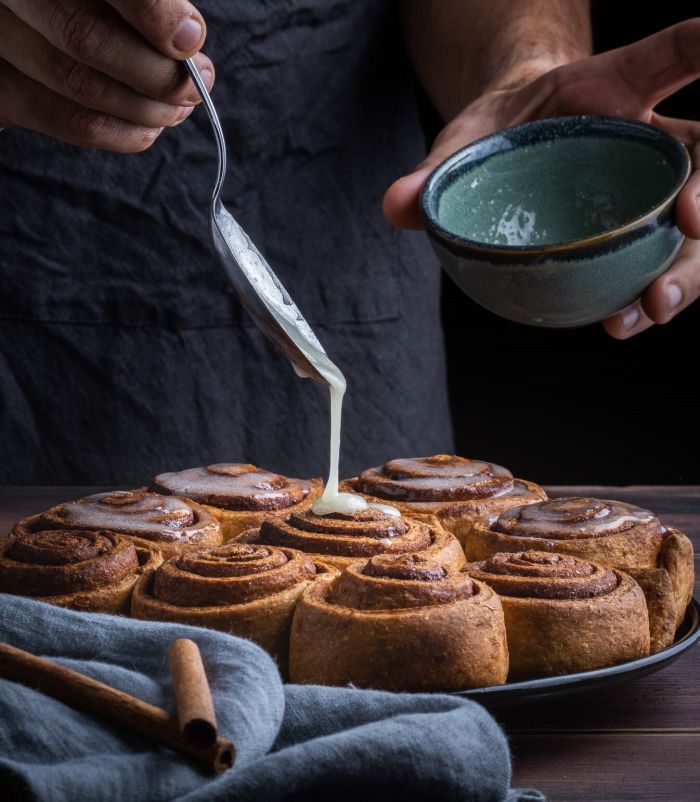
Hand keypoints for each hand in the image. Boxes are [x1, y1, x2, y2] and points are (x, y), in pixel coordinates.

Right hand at [0, 0, 213, 151]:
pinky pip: (68, 122)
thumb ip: (148, 2)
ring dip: (146, 108)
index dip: (152, 12)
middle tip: (195, 83)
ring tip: (180, 106)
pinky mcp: (0, 89)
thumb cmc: (97, 10)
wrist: (38, 20)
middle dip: (157, 73)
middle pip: (85, 37)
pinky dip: (123, 133)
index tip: (190, 39)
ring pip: (77, 84)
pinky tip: (151, 128)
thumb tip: (187, 37)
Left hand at [384, 20, 699, 337]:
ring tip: (651, 307)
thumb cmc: (502, 135)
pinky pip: (656, 265)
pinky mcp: (634, 236)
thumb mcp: (468, 140)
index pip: (670, 55)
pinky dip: (648, 297)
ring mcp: (648, 192)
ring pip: (693, 226)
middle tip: (689, 231)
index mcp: (617, 90)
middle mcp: (649, 141)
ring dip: (687, 270)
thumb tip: (396, 205)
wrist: (514, 150)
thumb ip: (436, 169)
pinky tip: (622, 323)